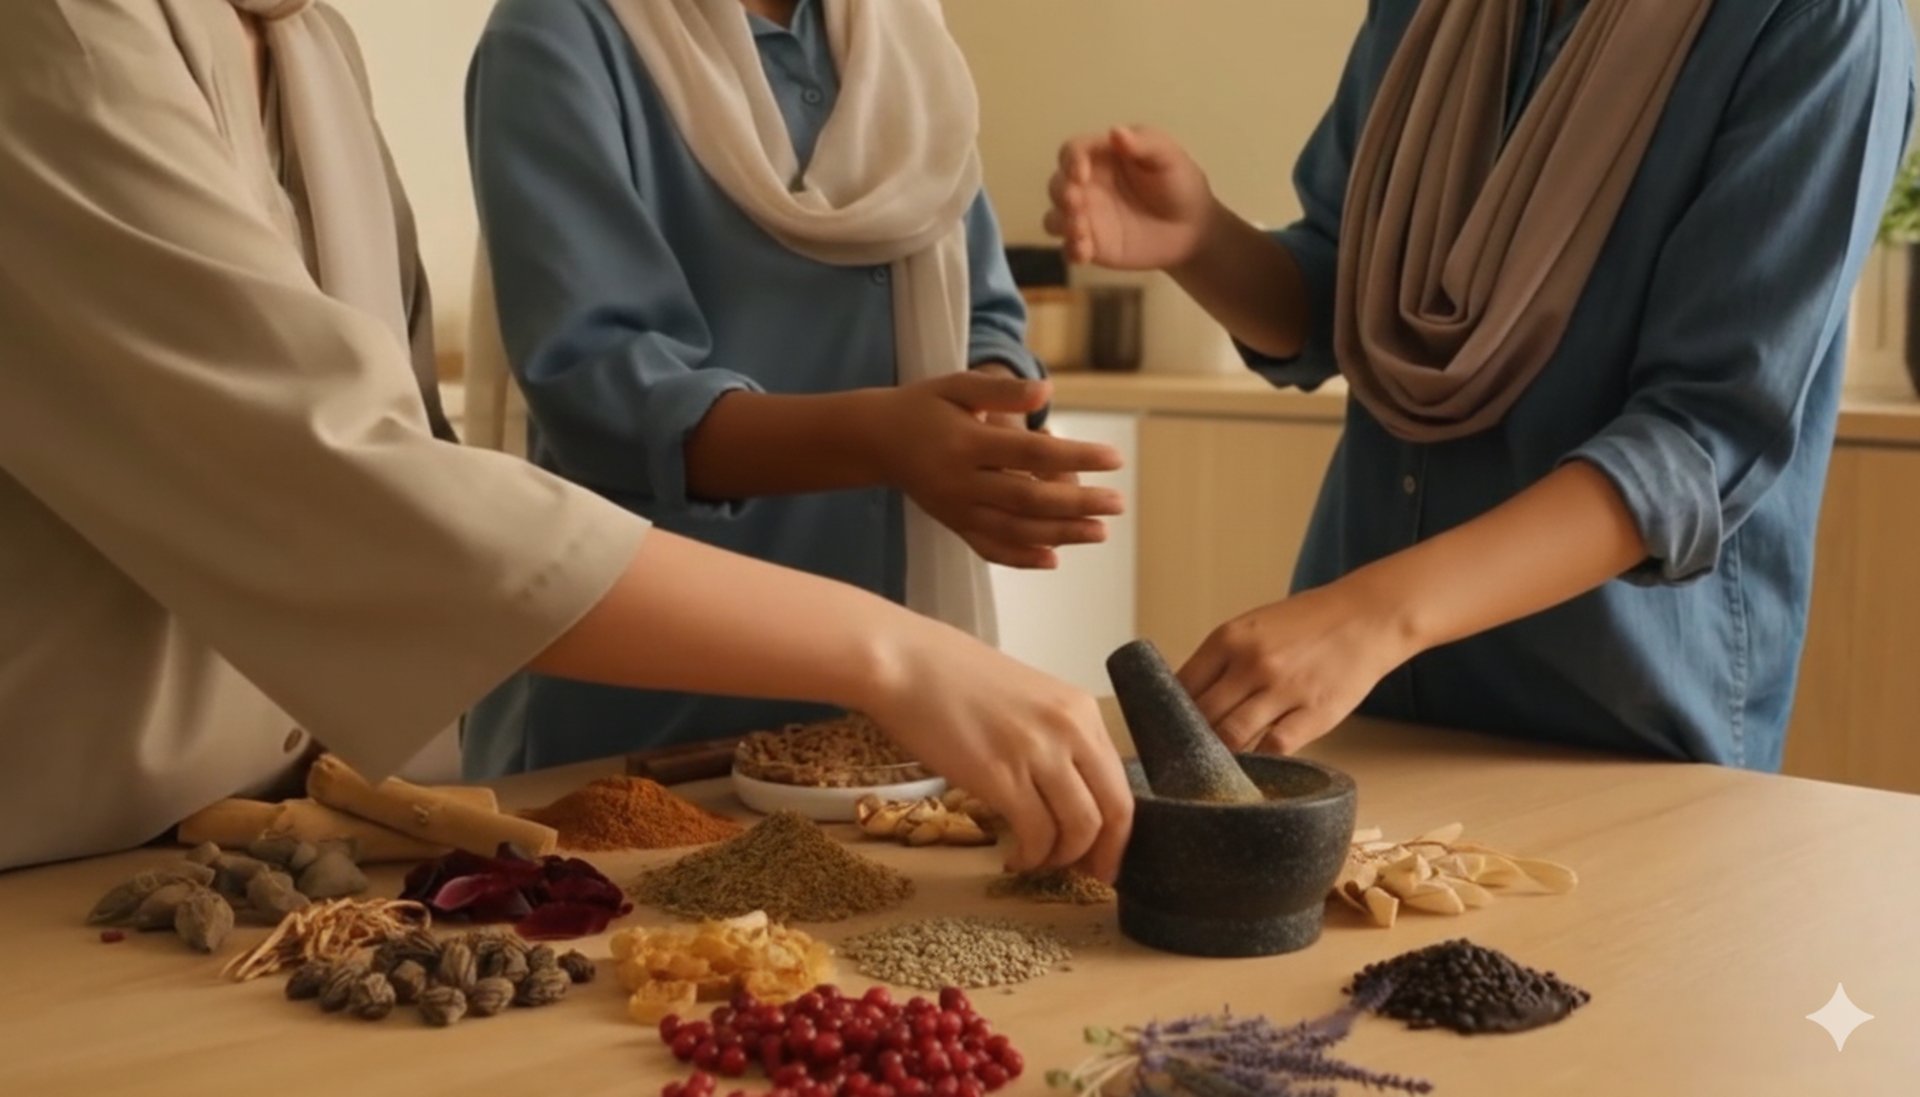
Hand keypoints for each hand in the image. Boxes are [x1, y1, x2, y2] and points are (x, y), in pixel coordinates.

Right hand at [861, 618, 1134, 880]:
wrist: (904, 663)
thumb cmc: (953, 680)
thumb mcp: (1027, 700)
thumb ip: (1054, 739)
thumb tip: (1068, 793)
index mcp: (1080, 710)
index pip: (1121, 785)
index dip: (1118, 834)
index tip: (1103, 858)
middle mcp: (1070, 730)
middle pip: (1113, 812)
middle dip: (1102, 855)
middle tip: (1083, 876)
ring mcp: (1037, 752)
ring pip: (1078, 828)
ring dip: (1061, 858)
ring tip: (1037, 861)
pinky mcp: (1000, 775)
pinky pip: (1035, 833)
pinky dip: (1030, 856)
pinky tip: (1013, 857)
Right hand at [863, 371, 1124, 568]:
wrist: (876, 440)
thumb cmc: (924, 406)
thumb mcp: (957, 386)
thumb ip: (1001, 392)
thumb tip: (1046, 391)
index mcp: (966, 444)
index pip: (1031, 454)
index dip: (1077, 457)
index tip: (1115, 458)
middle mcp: (960, 483)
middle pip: (1028, 500)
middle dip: (1077, 504)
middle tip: (1118, 503)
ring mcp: (956, 510)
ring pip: (1014, 531)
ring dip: (1060, 535)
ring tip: (1099, 531)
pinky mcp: (953, 525)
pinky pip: (989, 548)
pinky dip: (1021, 558)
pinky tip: (1053, 559)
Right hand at [1045, 125, 1215, 270]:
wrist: (1193, 227)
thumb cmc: (1179, 183)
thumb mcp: (1169, 156)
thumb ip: (1144, 143)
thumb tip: (1115, 132)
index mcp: (1101, 157)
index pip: (1072, 152)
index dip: (1070, 160)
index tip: (1081, 173)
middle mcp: (1087, 186)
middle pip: (1057, 185)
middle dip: (1061, 193)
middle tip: (1077, 202)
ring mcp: (1087, 217)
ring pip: (1054, 218)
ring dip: (1061, 223)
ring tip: (1081, 230)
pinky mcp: (1092, 246)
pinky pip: (1068, 250)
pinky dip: (1070, 250)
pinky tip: (1084, 252)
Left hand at [1176, 575, 1418, 755]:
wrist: (1367, 617)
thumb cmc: (1307, 624)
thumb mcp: (1254, 626)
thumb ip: (1222, 660)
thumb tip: (1186, 701)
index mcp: (1230, 638)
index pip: (1181, 687)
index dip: (1168, 715)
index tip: (1164, 732)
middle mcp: (1252, 663)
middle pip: (1203, 716)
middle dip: (1189, 741)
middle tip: (1185, 758)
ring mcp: (1284, 689)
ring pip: (1232, 737)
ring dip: (1220, 755)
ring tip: (1215, 766)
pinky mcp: (1315, 714)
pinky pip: (1274, 748)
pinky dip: (1259, 761)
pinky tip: (1254, 764)